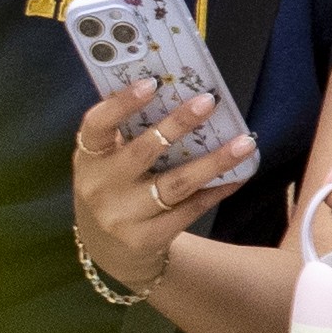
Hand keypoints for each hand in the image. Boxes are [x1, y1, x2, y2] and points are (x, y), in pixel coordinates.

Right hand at [66, 86, 257, 295]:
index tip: (152, 83)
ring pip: (175, 184)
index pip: (97, 125)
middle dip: (178, 124)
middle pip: (143, 152)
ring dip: (213, 161)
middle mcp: (99, 187)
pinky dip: (216, 191)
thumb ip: (127, 132)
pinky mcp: (146, 239)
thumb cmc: (114, 188)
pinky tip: (238, 175)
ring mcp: (122, 217)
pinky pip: (189, 210)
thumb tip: (173, 90)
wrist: (108, 249)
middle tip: (209, 101)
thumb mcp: (106, 161)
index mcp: (87, 158)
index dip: (122, 103)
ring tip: (244, 143)